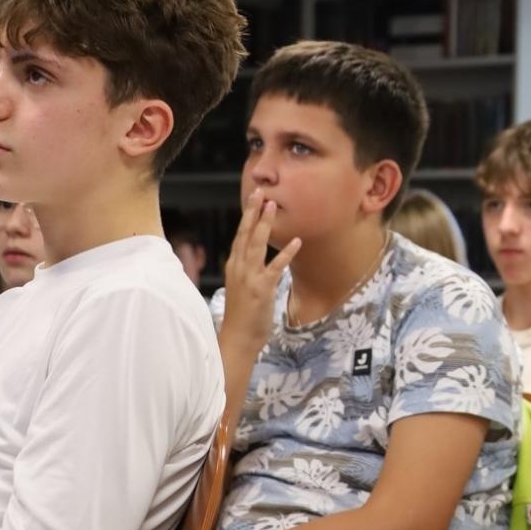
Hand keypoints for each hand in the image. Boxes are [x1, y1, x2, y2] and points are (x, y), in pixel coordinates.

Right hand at [219, 190, 300, 359]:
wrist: (237, 339)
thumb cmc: (242, 315)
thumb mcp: (242, 286)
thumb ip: (247, 269)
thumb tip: (255, 255)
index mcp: (234, 266)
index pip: (240, 235)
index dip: (247, 215)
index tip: (253, 197)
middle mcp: (239, 268)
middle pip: (245, 234)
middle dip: (252, 211)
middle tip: (259, 191)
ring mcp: (249, 277)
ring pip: (256, 244)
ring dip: (264, 224)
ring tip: (273, 206)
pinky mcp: (262, 289)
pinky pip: (275, 267)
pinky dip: (285, 253)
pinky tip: (296, 241)